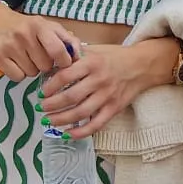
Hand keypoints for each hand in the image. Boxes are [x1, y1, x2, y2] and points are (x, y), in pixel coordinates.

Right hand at [0, 4, 80, 82]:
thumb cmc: (24, 25)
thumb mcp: (46, 25)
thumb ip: (66, 39)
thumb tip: (79, 55)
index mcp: (39, 26)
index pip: (59, 50)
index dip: (65, 62)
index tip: (63, 63)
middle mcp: (24, 35)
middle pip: (45, 66)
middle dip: (44, 65)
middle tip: (36, 56)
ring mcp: (9, 46)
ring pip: (31, 73)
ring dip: (31, 69)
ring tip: (24, 58)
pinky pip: (17, 77)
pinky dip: (18, 74)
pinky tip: (14, 63)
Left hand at [38, 40, 174, 139]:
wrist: (141, 65)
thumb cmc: (114, 57)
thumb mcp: (95, 50)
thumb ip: (75, 56)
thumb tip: (52, 62)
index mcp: (92, 63)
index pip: (65, 76)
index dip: (50, 86)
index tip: (41, 92)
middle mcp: (99, 80)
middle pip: (70, 97)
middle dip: (51, 105)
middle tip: (41, 108)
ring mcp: (107, 96)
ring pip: (80, 112)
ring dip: (61, 119)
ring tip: (49, 121)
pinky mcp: (114, 108)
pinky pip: (96, 124)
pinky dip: (81, 132)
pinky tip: (68, 133)